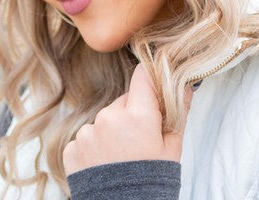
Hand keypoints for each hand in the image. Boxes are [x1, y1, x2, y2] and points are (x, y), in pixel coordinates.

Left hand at [63, 63, 192, 175]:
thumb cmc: (153, 183)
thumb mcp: (172, 149)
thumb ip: (178, 112)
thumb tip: (186, 84)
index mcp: (138, 116)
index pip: (142, 76)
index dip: (149, 81)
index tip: (153, 87)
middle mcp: (109, 118)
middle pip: (124, 101)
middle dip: (133, 113)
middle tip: (140, 140)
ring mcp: (88, 133)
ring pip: (105, 119)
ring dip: (113, 130)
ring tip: (122, 157)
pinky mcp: (72, 147)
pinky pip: (87, 137)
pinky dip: (96, 146)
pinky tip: (105, 164)